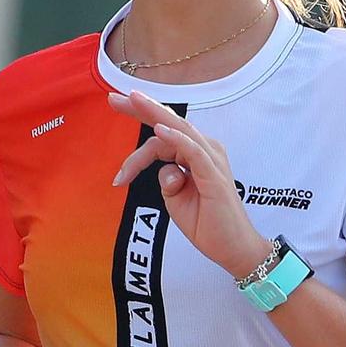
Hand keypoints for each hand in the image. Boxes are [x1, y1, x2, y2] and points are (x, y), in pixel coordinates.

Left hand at [108, 91, 272, 279]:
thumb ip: (166, 181)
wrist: (232, 248)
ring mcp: (211, 160)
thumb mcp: (175, 201)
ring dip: (153, 115)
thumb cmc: (207, 224)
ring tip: (133, 100)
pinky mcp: (214, 175)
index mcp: (194, 153)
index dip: (139, 122)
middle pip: (169, 122)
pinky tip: (159, 131)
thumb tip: (164, 170)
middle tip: (114, 98)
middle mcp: (204, 150)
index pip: (162, 131)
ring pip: (178, 130)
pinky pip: (193, 151)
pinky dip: (176, 139)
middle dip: (141, 108)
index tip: (113, 119)